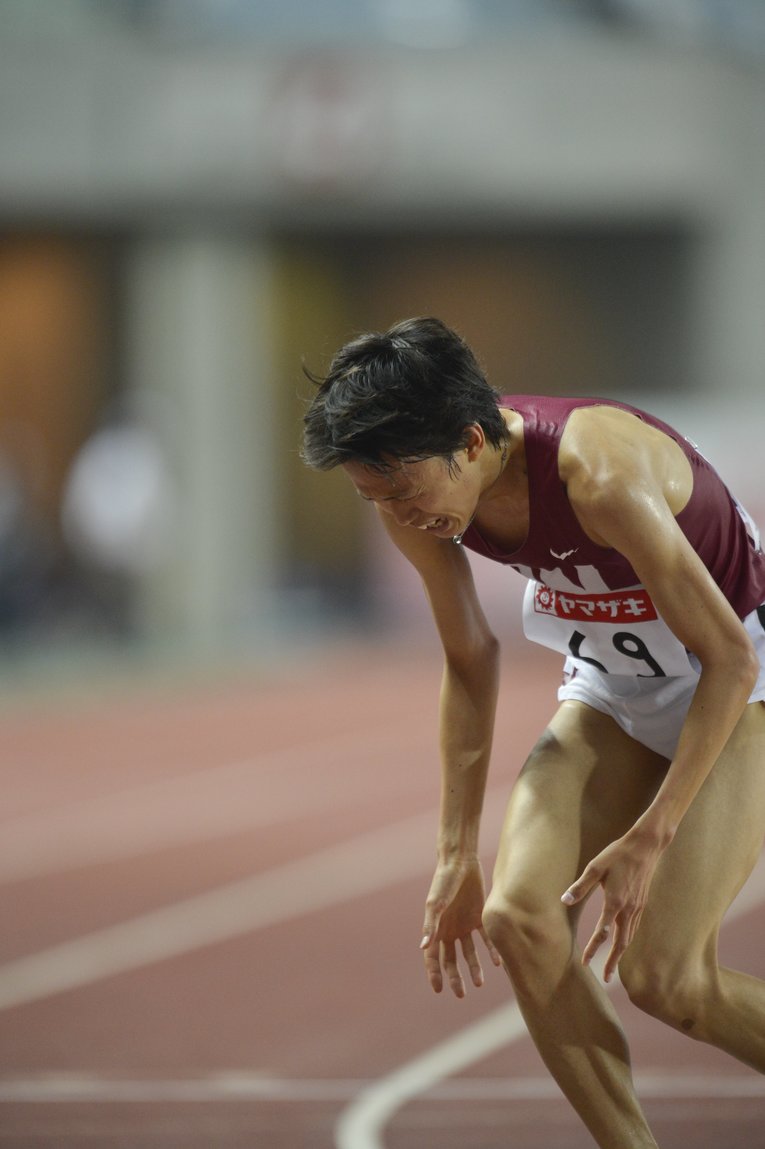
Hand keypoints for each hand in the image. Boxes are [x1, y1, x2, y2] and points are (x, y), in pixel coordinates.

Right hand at [420, 857, 500, 996]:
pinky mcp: (479, 917)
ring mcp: (464, 924)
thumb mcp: (435, 903)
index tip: (439, 990)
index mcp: (435, 928)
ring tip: (479, 982)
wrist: (461, 861)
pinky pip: (485, 938)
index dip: (434, 973)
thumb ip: (430, 925)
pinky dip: (490, 950)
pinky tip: (497, 963)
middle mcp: (449, 929)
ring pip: (469, 952)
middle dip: (454, 977)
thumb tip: (423, 947)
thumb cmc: (443, 881)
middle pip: (451, 959)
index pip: (432, 957)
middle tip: (461, 994)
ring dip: (473, 967)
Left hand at [561, 827, 663, 982]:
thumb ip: (580, 886)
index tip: (585, 963)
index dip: (592, 949)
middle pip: (621, 943)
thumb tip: (564, 900)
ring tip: (613, 965)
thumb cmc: (617, 854)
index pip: (602, 933)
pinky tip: (622, 941)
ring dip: (620, 953)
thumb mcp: (596, 867)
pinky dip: (627, 939)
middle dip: (613, 962)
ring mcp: (637, 907)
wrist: (646, 846)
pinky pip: (634, 927)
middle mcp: (628, 909)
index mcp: (615, 902)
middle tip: (607, 979)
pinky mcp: (642, 903)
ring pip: (629, 937)